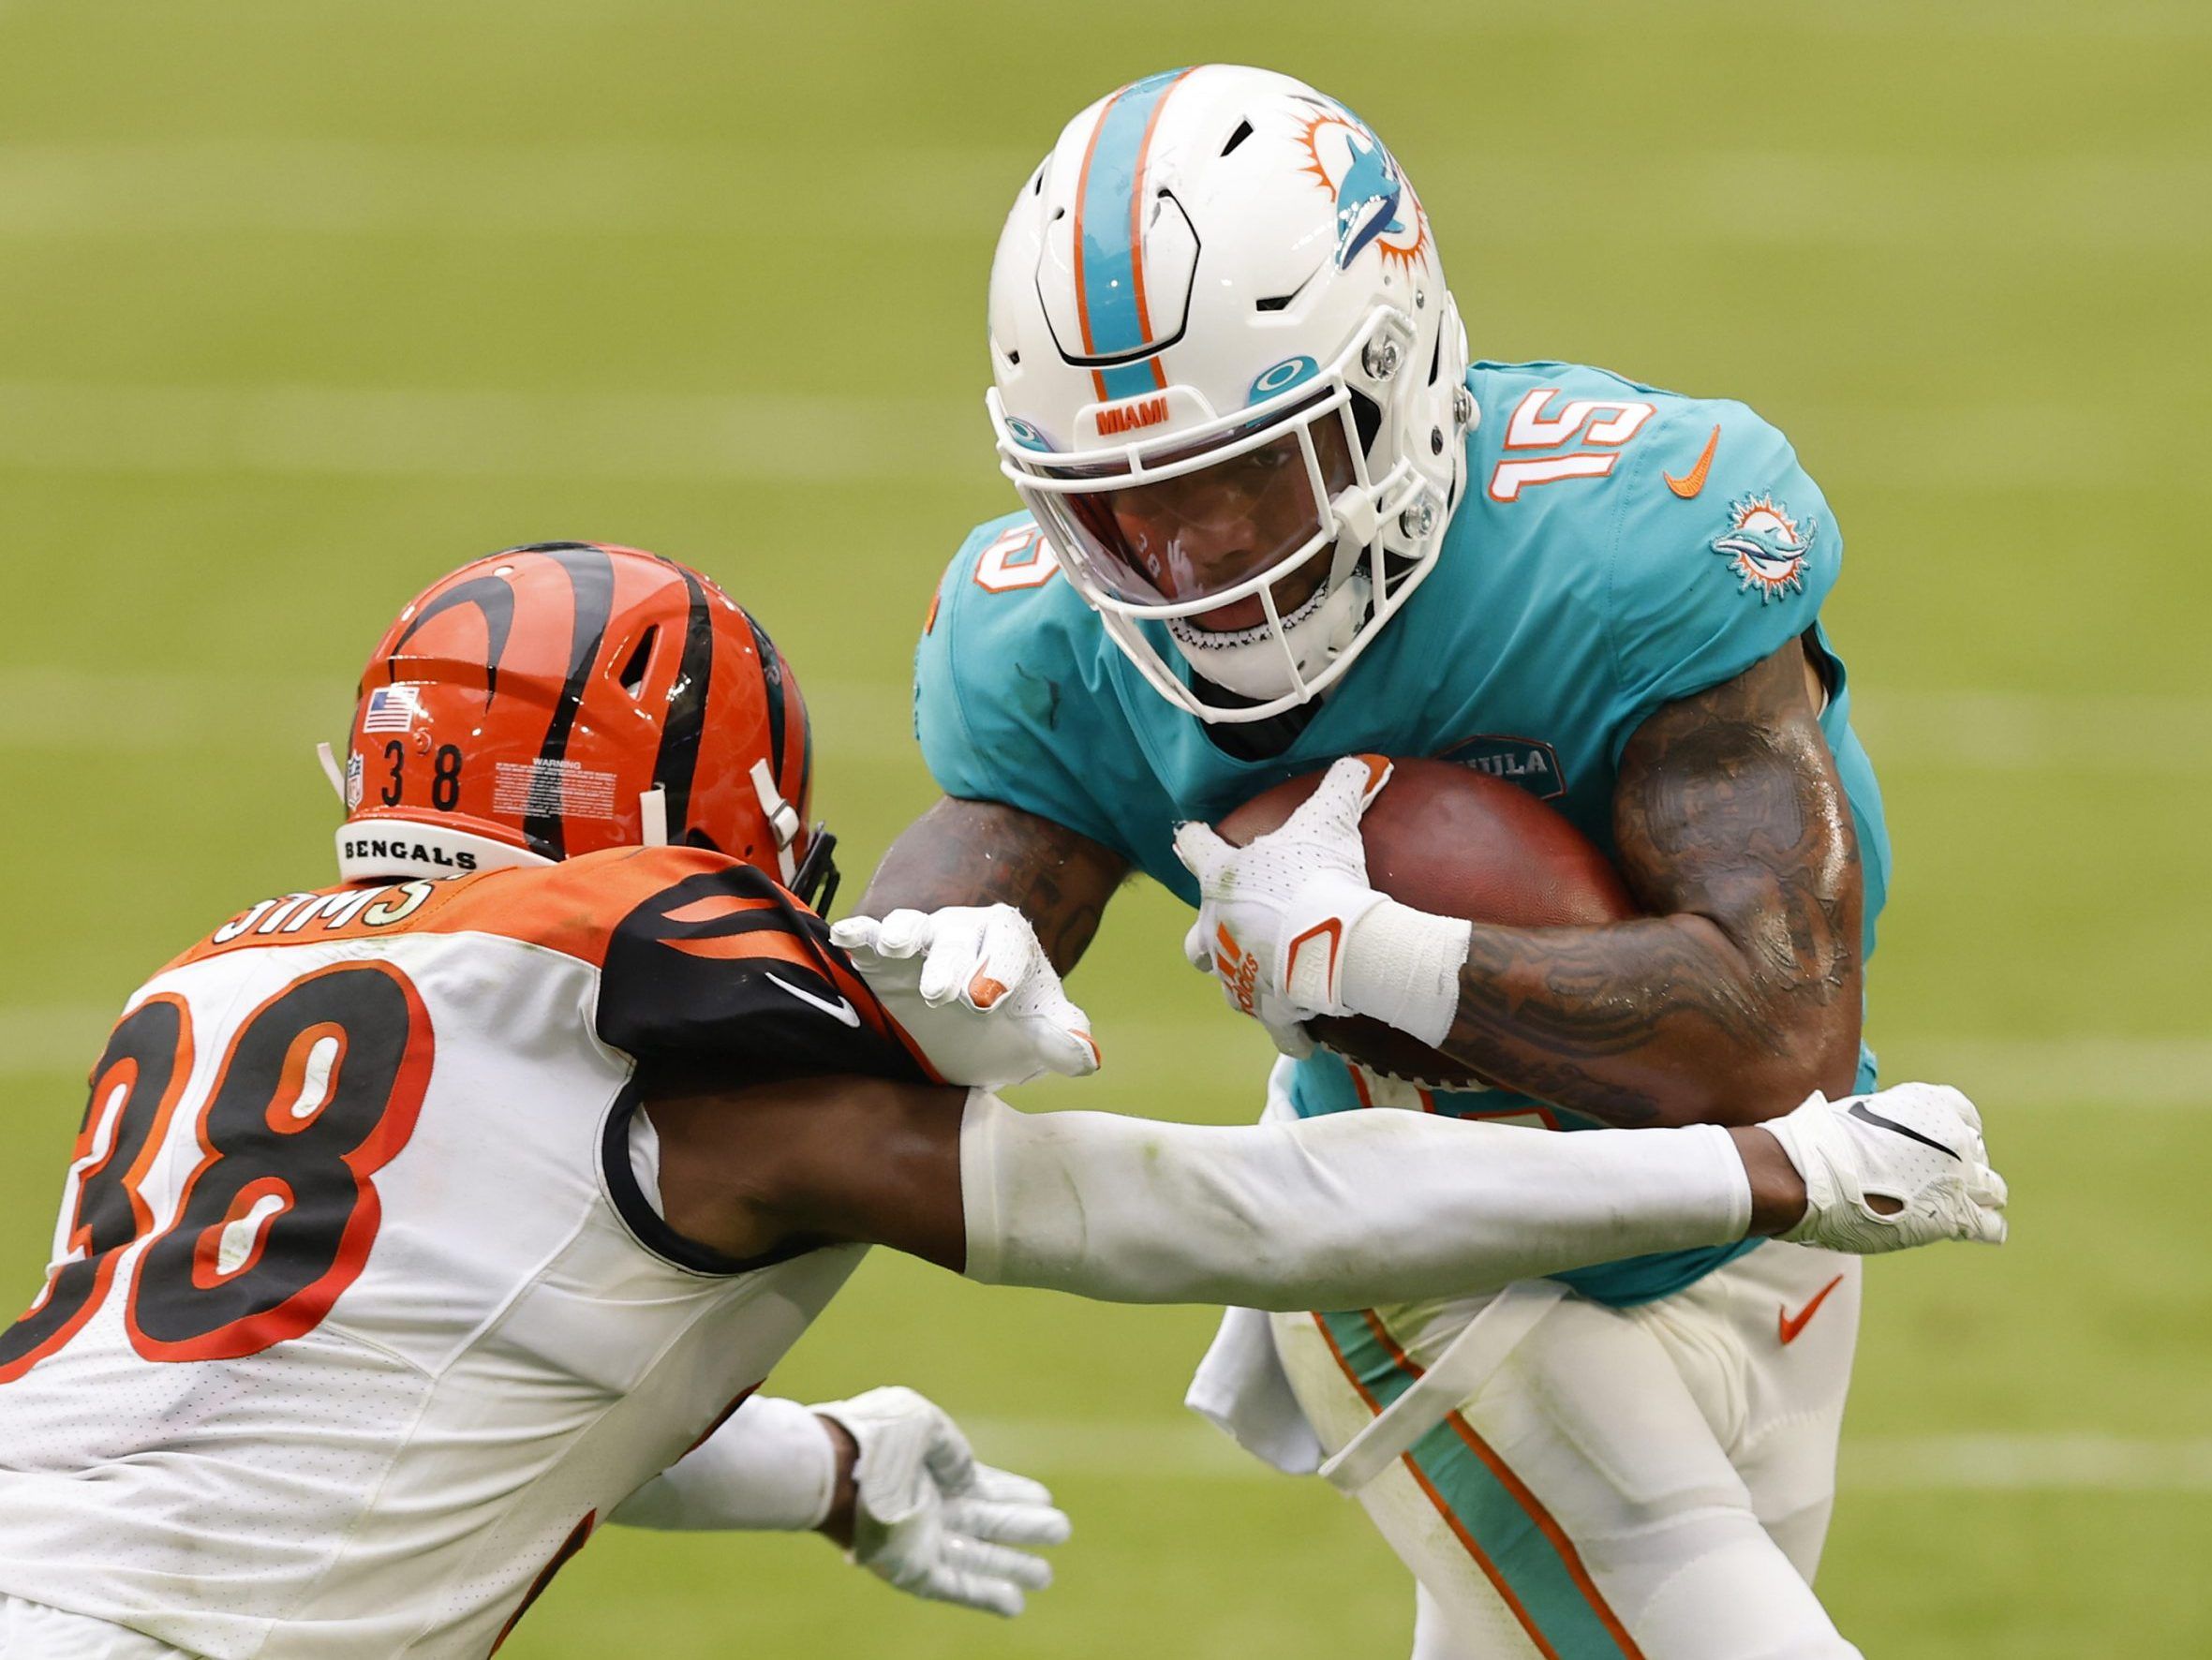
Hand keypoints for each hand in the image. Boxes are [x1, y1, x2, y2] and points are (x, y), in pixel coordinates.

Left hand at [813, 1386, 1070, 1617]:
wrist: (837, 1467)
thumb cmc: (875, 1435)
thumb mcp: (923, 1422)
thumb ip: (952, 1449)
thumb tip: (969, 1476)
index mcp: (932, 1470)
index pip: (980, 1486)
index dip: (1014, 1492)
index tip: (1045, 1497)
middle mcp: (930, 1507)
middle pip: (987, 1523)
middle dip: (1023, 1528)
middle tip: (1061, 1530)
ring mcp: (922, 1539)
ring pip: (978, 1558)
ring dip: (1012, 1568)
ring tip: (1046, 1575)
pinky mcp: (913, 1568)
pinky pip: (956, 1586)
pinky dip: (986, 1595)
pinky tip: (1016, 1602)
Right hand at [830, 905, 1099, 1089]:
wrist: (971, 1035)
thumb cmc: (1012, 1025)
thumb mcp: (1040, 1036)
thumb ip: (1063, 1041)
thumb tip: (1086, 1055)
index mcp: (1008, 942)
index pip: (1008, 945)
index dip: (999, 967)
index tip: (989, 999)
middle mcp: (965, 932)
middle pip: (957, 938)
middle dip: (950, 962)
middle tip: (943, 995)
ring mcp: (922, 941)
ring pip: (913, 926)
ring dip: (903, 933)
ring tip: (895, 947)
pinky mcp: (883, 957)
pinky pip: (871, 938)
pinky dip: (859, 933)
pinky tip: (846, 936)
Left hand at [1173, 756, 1393, 1022]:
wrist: (1331, 941)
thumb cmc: (1320, 875)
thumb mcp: (1330, 820)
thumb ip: (1342, 786)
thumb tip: (1364, 760)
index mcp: (1222, 881)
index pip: (1194, 848)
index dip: (1193, 840)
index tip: (1189, 836)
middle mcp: (1216, 931)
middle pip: (1196, 941)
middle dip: (1209, 939)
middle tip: (1234, 933)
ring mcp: (1237, 975)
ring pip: (1228, 984)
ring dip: (1244, 982)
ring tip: (1270, 981)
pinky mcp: (1265, 1008)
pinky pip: (1277, 1028)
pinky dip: (1289, 1033)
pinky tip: (1302, 1038)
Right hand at [1760, 1082, 2008, 1252]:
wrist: (1815, 1174)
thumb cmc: (1822, 1145)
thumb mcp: (1861, 1112)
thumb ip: (1888, 1125)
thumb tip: (1880, 1138)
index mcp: (1931, 1105)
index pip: (1964, 1116)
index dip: (1954, 1133)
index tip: (1939, 1147)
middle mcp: (1954, 1136)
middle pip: (1977, 1153)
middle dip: (1962, 1167)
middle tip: (1934, 1182)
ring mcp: (1960, 1176)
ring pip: (1992, 1189)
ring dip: (1977, 1198)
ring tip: (1952, 1207)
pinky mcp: (1955, 1214)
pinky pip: (1990, 1226)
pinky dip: (1985, 1228)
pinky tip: (1971, 1230)